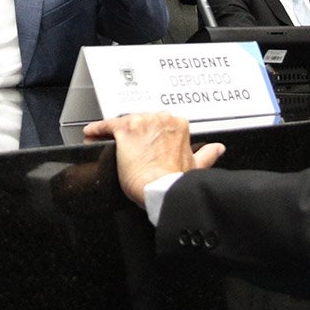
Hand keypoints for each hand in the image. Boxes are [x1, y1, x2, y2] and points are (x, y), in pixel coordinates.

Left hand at [83, 112, 225, 205]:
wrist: (162, 190)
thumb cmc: (176, 181)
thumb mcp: (196, 165)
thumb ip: (207, 154)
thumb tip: (218, 148)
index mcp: (179, 125)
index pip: (159, 123)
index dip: (149, 134)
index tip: (146, 143)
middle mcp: (161, 119)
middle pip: (142, 120)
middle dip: (136, 133)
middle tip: (130, 149)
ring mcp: (142, 123)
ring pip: (124, 122)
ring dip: (115, 132)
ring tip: (106, 144)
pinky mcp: (124, 130)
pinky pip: (106, 125)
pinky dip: (97, 129)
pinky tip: (91, 134)